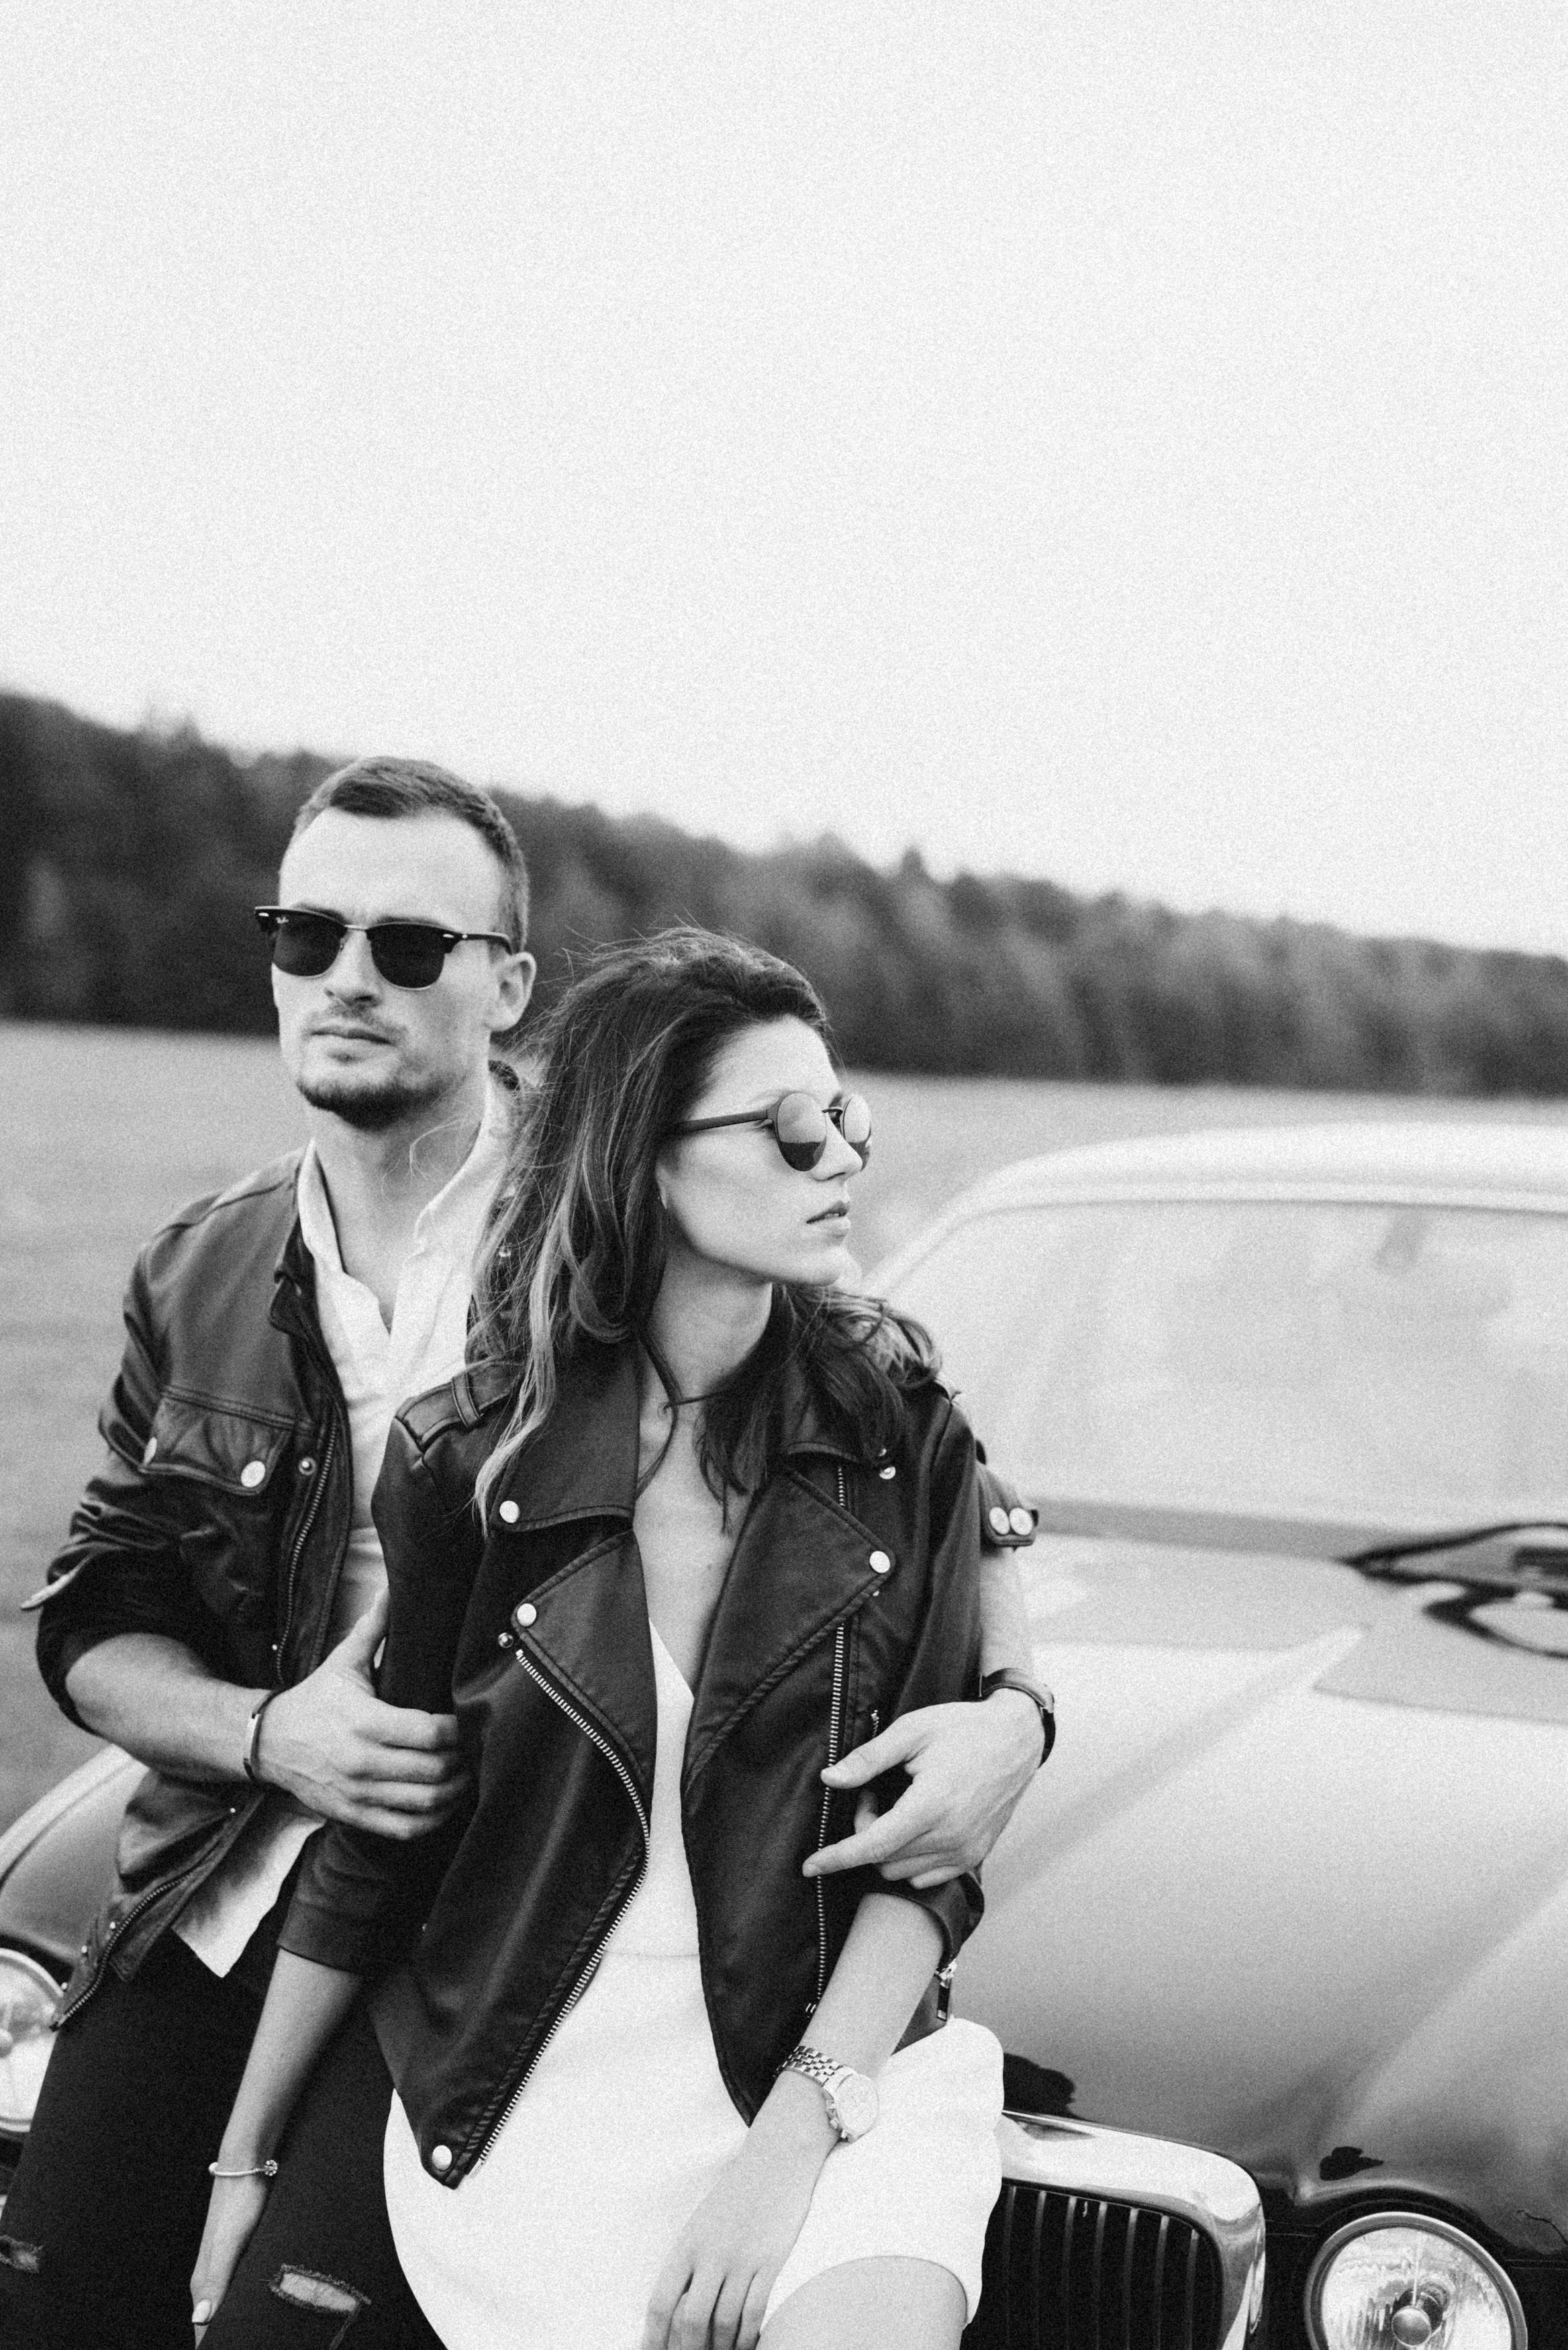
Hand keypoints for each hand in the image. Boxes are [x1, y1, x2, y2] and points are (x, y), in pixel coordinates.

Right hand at [190, 2171, 270, 2339]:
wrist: (245, 2166)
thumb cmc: (239, 2203)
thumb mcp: (231, 2244)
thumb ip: (216, 2281)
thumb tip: (201, 2320)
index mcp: (203, 2281)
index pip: (202, 2329)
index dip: (213, 2345)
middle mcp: (208, 2276)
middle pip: (210, 2321)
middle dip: (224, 2336)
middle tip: (247, 2343)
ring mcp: (222, 2264)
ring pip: (223, 2305)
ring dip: (233, 2320)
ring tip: (254, 2333)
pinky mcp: (236, 2253)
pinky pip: (235, 2288)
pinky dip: (242, 2303)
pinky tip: (258, 2306)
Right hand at [255, 1590, 466, 1836]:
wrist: (270, 1742)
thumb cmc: (315, 1699)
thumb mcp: (344, 1661)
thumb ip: (375, 1627)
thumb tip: (393, 1585)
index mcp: (365, 1722)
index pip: (430, 1733)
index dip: (459, 1731)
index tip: (470, 1721)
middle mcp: (362, 1762)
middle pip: (433, 1771)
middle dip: (463, 1761)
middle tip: (478, 1749)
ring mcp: (358, 1794)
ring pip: (424, 1804)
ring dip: (455, 1792)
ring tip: (469, 1775)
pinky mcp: (353, 1816)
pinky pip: (404, 1828)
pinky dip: (432, 1821)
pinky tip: (447, 1804)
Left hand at [642, 2086, 829, 2349]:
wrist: (775, 2160)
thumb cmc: (736, 2196)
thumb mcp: (702, 2223)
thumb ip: (690, 2262)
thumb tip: (677, 2308)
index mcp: (688, 2243)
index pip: (661, 2301)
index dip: (653, 2338)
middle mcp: (711, 2253)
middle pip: (690, 2320)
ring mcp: (741, 2258)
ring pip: (723, 2322)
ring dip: (720, 2349)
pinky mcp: (770, 2260)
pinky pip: (754, 2312)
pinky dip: (748, 2338)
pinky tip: (745, 2347)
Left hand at [803, 1692, 1044, 1888]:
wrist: (1017, 1739)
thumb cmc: (962, 1728)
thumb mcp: (911, 1731)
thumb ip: (868, 1758)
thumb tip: (829, 1779)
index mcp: (932, 1805)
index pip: (873, 1845)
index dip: (837, 1858)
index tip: (809, 1866)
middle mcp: (951, 1836)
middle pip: (883, 1860)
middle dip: (866, 1833)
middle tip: (874, 1793)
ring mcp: (966, 1850)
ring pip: (902, 1871)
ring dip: (888, 1847)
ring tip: (898, 1805)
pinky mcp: (975, 1855)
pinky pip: (927, 1875)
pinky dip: (910, 1859)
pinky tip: (915, 1825)